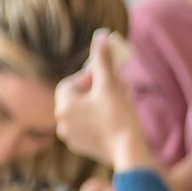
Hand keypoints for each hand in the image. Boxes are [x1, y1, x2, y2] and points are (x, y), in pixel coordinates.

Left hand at [54, 30, 153, 170]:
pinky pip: (88, 128)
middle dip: (96, 91)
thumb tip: (100, 37)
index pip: (69, 84)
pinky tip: (117, 121)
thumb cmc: (119, 118)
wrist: (129, 154)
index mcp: (63, 106)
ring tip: (119, 103)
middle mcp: (62, 123)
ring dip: (98, 105)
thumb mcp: (111, 86)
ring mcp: (71, 138)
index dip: (88, 78)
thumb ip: (103, 61)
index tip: (106, 77)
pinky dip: (99, 121)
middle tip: (117, 87)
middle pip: (77, 99)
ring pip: (83, 114)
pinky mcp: (84, 148)